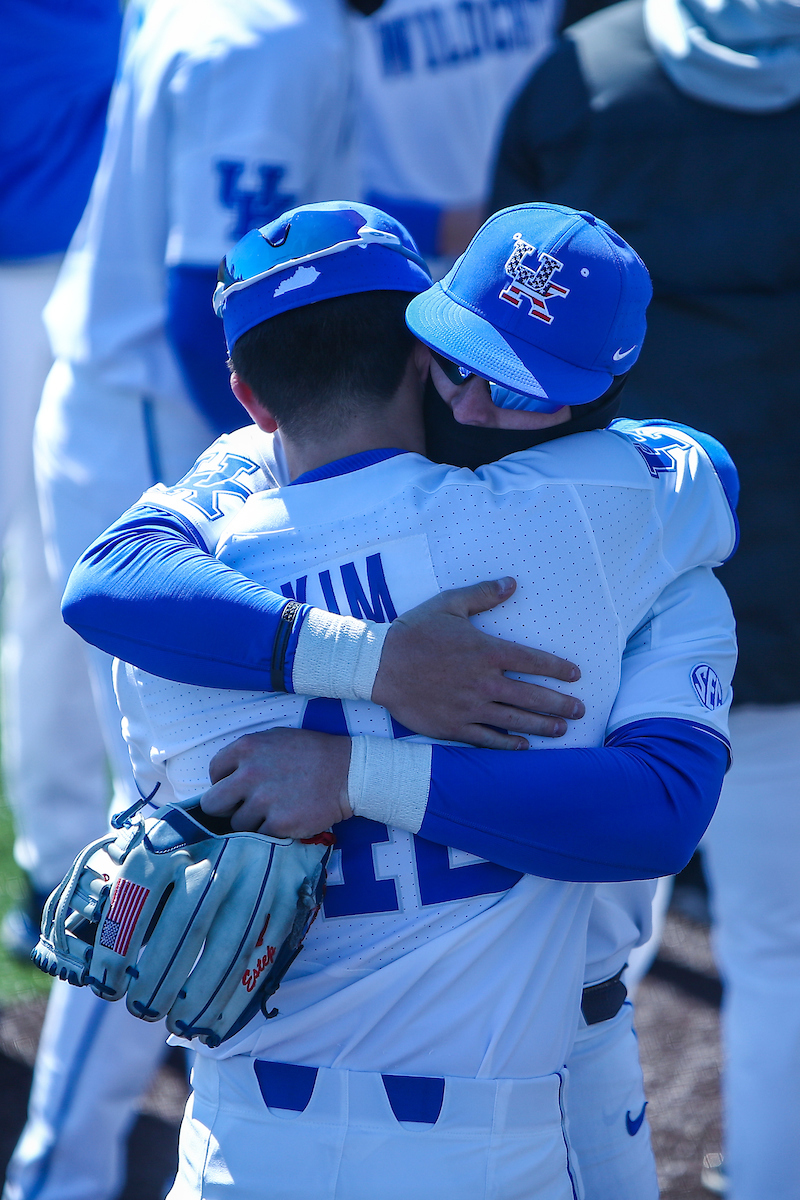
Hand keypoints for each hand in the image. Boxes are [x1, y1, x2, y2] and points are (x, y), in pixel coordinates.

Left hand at [201, 728, 351, 837]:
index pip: (214, 772)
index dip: (223, 782)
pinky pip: (260, 835)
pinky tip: (286, 819)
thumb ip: (248, 755)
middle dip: (225, 808)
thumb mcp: (276, 738)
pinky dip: (271, 832)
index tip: (237, 788)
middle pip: (213, 804)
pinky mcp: (278, 824)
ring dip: (252, 822)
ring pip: (237, 824)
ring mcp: (263, 801)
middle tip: (242, 807)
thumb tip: (226, 777)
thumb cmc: (313, 753)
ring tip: (274, 811)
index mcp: (246, 748)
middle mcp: (249, 774)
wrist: (348, 772)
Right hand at [371, 577, 583, 749]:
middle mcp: (484, 682)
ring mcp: (470, 708)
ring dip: (543, 726)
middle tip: (580, 710)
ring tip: (562, 729)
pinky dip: (509, 745)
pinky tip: (524, 747)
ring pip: (516, 721)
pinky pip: (488, 740)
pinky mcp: (454, 727)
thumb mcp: (448, 604)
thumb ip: (483, 594)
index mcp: (486, 651)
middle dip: (560, 704)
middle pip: (533, 696)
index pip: (533, 661)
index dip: (558, 669)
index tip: (575, 675)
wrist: (379, 665)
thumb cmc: (414, 632)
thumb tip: (512, 583)